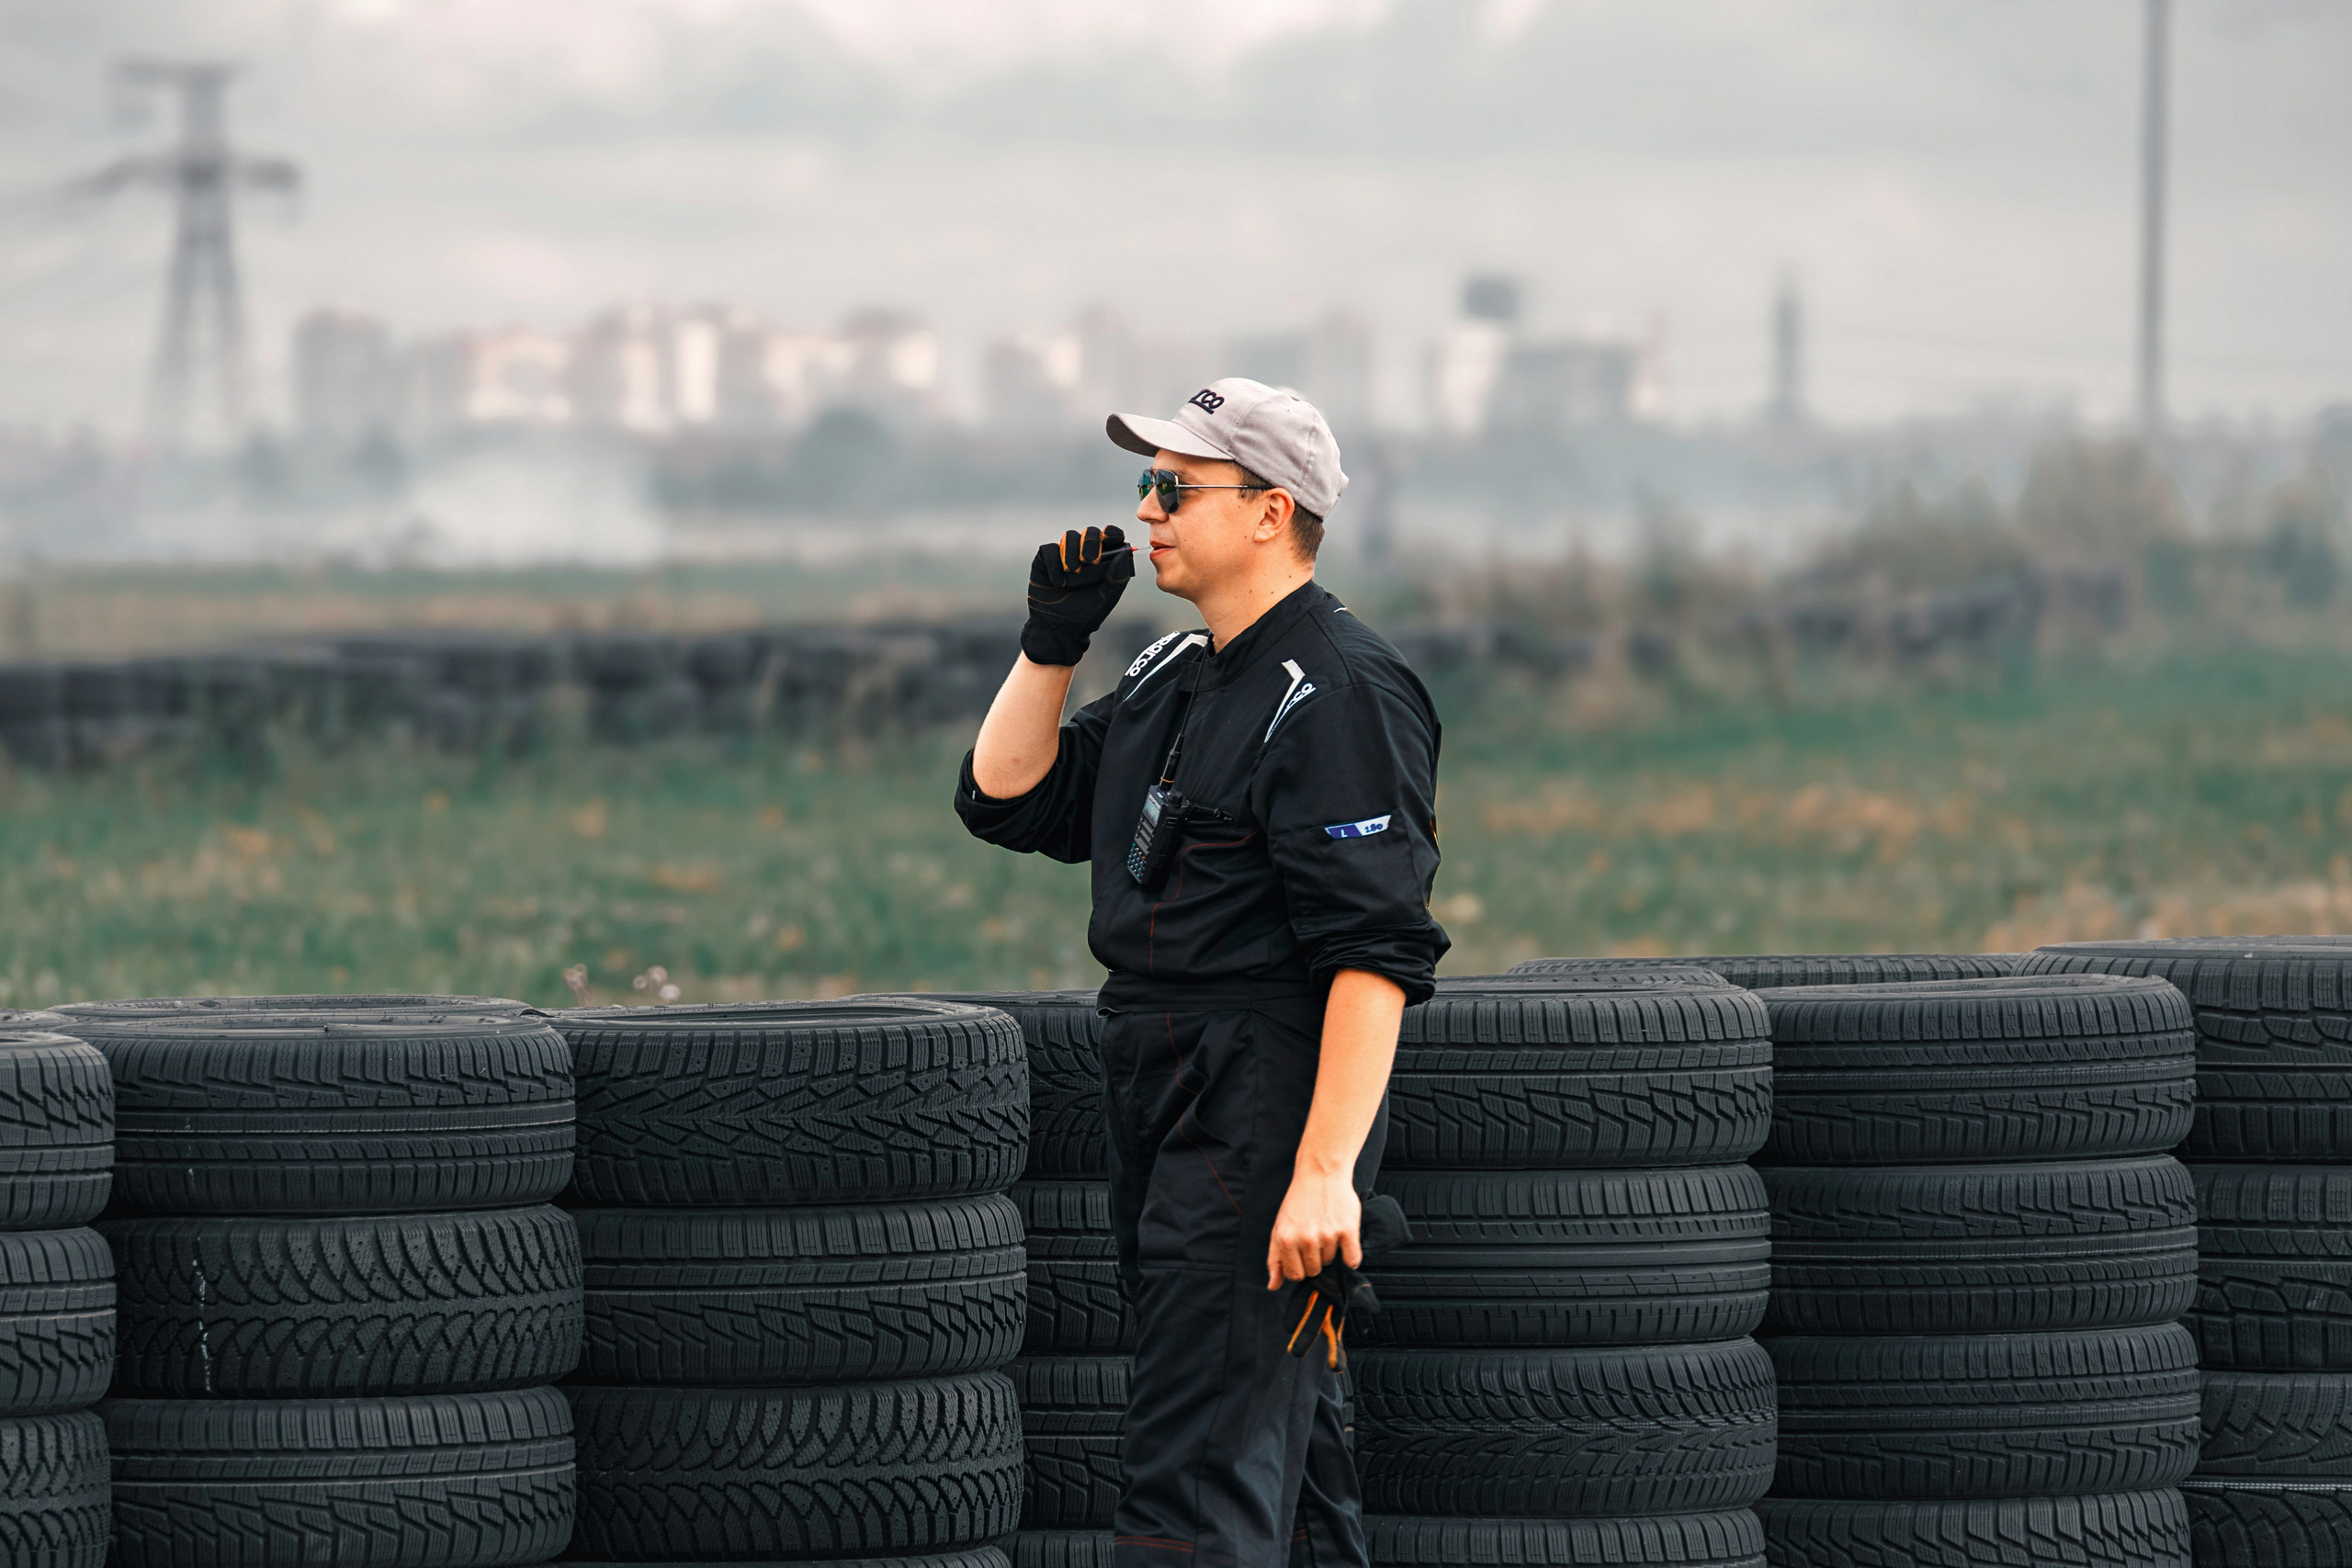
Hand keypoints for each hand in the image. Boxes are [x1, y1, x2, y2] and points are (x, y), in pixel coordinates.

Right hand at [1021, 525, 1133, 666]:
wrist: (1059, 628)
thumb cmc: (1086, 613)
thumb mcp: (1106, 597)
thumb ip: (1117, 577)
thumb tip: (1123, 554)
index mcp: (1104, 559)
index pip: (1110, 536)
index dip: (1112, 533)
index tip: (1111, 539)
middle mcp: (1084, 553)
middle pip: (1090, 532)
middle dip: (1091, 542)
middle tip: (1090, 560)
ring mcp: (1064, 555)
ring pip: (1069, 536)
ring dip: (1072, 552)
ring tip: (1073, 572)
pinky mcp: (1045, 560)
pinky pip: (1049, 549)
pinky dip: (1054, 563)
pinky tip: (1058, 582)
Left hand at [1266, 1166, 1361, 1289]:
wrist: (1320, 1174)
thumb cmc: (1299, 1201)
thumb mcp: (1279, 1228)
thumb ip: (1275, 1259)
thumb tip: (1273, 1285)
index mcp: (1286, 1240)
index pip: (1294, 1275)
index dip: (1299, 1266)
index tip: (1302, 1254)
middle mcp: (1306, 1240)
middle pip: (1314, 1271)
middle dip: (1314, 1258)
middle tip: (1314, 1236)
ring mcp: (1328, 1235)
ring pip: (1331, 1262)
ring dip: (1330, 1251)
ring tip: (1326, 1229)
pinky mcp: (1347, 1231)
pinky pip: (1352, 1259)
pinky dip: (1351, 1256)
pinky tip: (1344, 1240)